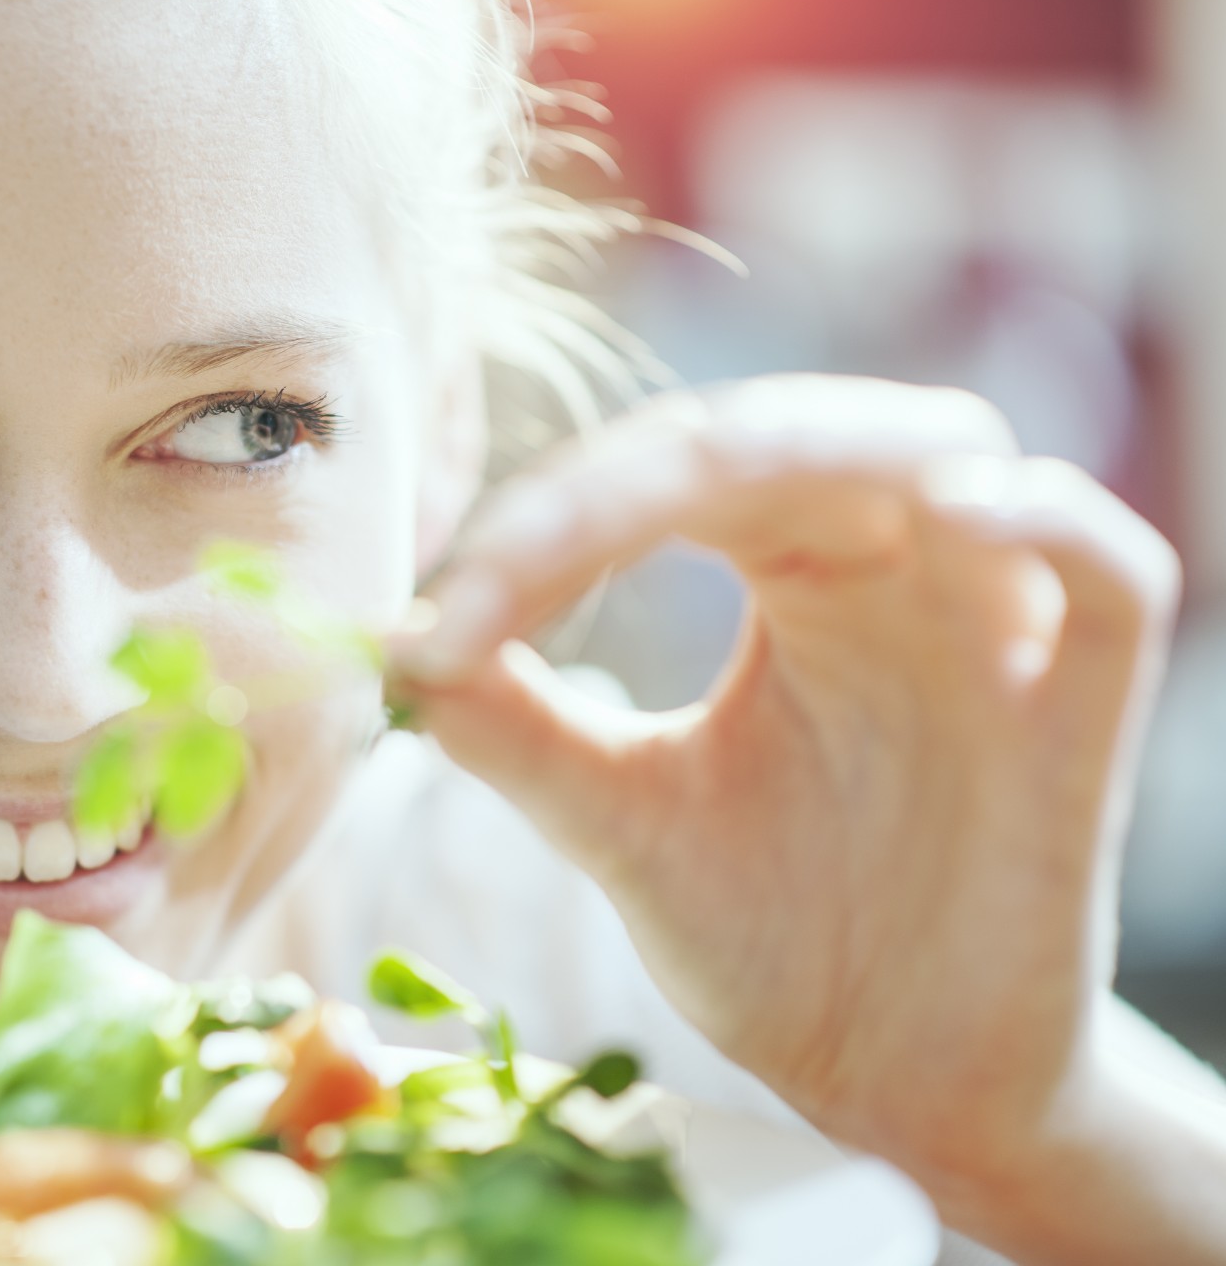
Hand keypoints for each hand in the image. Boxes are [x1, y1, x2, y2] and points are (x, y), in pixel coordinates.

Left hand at [387, 375, 1187, 1243]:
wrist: (887, 1074)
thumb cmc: (769, 932)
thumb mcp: (627, 825)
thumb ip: (523, 734)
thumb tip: (400, 647)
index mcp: (786, 570)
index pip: (668, 478)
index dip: (549, 525)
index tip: (437, 627)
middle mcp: (889, 567)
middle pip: (788, 438)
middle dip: (646, 473)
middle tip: (526, 552)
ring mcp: (993, 622)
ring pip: (944, 452)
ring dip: (826, 445)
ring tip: (700, 481)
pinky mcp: (1083, 706)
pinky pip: (1112, 573)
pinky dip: (1051, 523)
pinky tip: (961, 514)